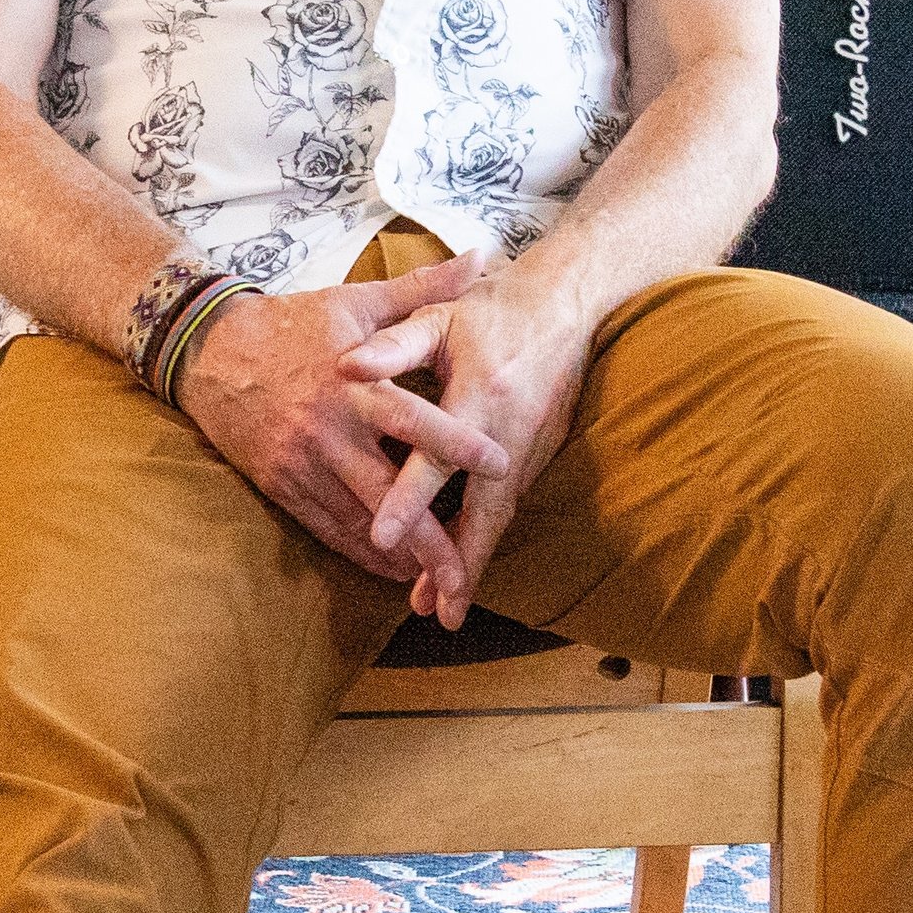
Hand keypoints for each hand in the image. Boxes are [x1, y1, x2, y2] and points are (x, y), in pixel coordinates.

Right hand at [175, 255, 510, 605]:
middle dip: (430, 537)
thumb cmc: (293, 324)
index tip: (500, 465)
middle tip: (469, 568)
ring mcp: (302, 465)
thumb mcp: (356, 300)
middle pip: (387, 493)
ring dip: (400, 556)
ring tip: (440, 581)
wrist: (208, 350)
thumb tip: (481, 258)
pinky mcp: (282, 486)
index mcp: (354, 385)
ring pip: (358, 522)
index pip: (414, 419)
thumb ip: (422, 289)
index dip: (457, 445)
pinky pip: (327, 529)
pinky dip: (362, 552)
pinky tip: (393, 570)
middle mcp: (330, 432)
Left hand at [337, 263, 593, 626]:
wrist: (568, 301)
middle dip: (461, 563)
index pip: (437, 458)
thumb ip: (392, 346)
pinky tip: (467, 567)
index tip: (382, 538)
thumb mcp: (439, 318)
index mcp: (478, 395)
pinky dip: (487, 538)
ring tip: (447, 606)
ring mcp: (531, 445)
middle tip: (439, 611)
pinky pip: (510, 505)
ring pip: (500, 516)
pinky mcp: (542, 451)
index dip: (410, 499)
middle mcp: (509, 430)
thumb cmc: (492, 308)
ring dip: (474, 561)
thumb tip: (344, 366)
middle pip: (484, 510)